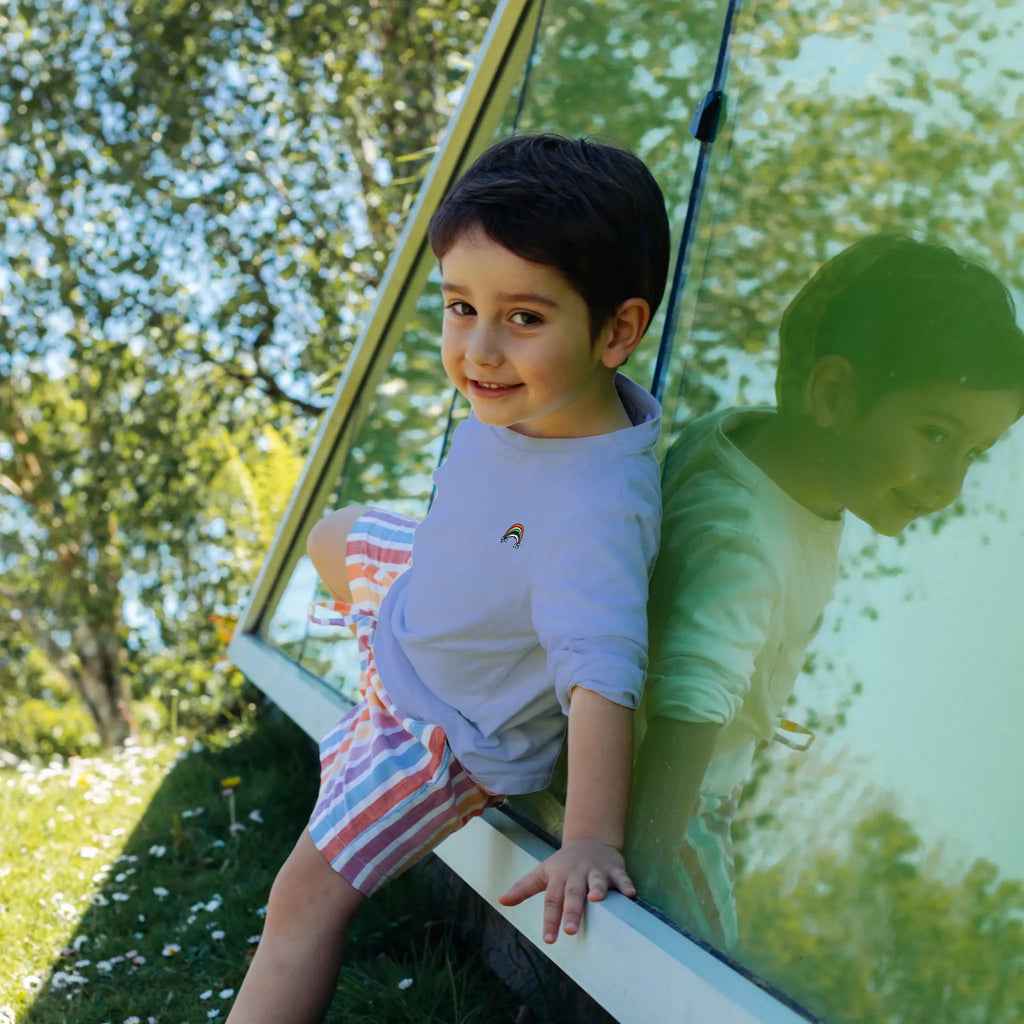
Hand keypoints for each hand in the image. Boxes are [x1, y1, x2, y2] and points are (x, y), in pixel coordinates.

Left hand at [498, 838, 635, 943]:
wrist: (589, 840)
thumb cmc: (563, 864)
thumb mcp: (542, 873)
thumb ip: (523, 888)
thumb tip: (501, 900)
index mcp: (558, 877)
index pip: (552, 900)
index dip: (550, 919)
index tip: (548, 940)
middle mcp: (577, 874)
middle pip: (572, 894)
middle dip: (572, 911)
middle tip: (570, 931)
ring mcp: (596, 871)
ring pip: (596, 882)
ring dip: (597, 890)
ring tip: (596, 900)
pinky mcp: (614, 870)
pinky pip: (621, 878)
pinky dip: (625, 885)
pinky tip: (630, 895)